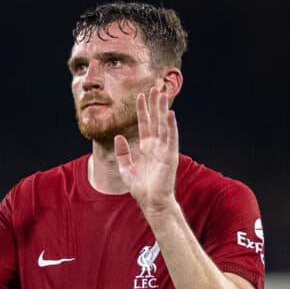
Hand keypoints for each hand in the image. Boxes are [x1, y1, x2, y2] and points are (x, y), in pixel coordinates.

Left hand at [114, 87, 178, 212]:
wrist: (151, 202)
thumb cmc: (140, 188)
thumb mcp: (126, 168)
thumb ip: (122, 153)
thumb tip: (118, 137)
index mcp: (146, 147)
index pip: (144, 124)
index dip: (142, 110)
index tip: (140, 95)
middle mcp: (156, 146)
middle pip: (155, 120)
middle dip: (154, 104)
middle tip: (154, 87)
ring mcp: (164, 149)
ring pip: (163, 124)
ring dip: (162, 109)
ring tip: (161, 94)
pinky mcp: (170, 156)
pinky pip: (171, 138)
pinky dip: (171, 126)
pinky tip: (170, 114)